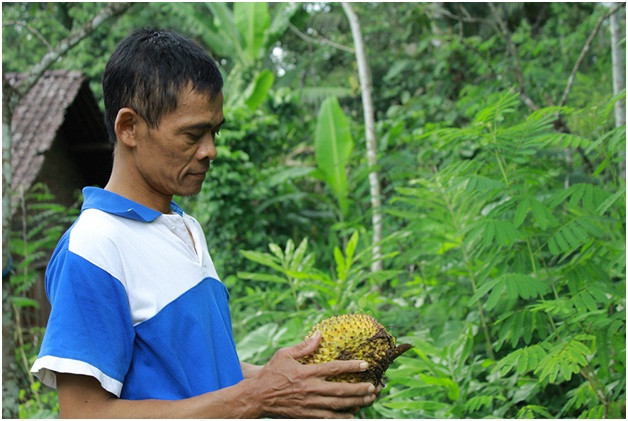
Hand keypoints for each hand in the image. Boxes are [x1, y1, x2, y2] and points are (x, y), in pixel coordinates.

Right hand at [248, 330, 377, 417]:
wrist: (257, 397)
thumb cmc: (271, 373)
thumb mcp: (284, 355)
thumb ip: (304, 347)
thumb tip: (319, 334)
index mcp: (306, 372)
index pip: (333, 369)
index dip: (351, 366)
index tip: (366, 364)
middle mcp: (310, 389)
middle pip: (340, 390)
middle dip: (360, 389)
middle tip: (374, 386)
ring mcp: (309, 405)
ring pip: (337, 406)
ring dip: (355, 403)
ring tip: (369, 399)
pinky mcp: (306, 416)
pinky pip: (328, 419)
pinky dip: (342, 418)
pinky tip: (353, 415)